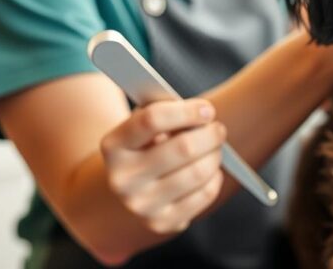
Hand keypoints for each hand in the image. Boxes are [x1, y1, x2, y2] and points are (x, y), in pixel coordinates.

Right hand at [99, 99, 225, 234]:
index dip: (187, 111)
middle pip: (183, 148)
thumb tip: (203, 114)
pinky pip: (204, 195)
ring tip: (214, 149)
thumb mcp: (145, 124)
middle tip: (218, 129)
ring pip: (197, 172)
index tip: (208, 110)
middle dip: (210, 135)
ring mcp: (139, 205)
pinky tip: (209, 171)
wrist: (129, 187)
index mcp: (114, 146)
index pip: (152, 120)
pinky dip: (214, 179)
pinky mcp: (160, 223)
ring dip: (215, 156)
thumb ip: (167, 111)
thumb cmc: (146, 145)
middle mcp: (121, 178)